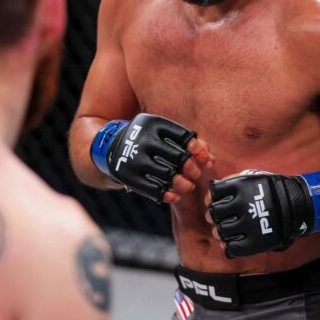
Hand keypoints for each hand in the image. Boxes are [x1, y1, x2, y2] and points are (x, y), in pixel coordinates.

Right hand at [90, 113, 211, 202]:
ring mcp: (134, 158)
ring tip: (186, 186)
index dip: (197, 149)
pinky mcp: (127, 175)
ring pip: (167, 175)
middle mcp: (143, 139)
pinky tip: (173, 196)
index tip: (204, 159)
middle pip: (177, 157)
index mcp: (153, 123)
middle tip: (195, 174)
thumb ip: (187, 143)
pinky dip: (166, 194)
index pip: (182, 136)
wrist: (108, 147)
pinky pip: (151, 188)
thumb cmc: (146, 140)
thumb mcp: (160, 134)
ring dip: (182, 184)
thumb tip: (210, 159)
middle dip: (191, 168)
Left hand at [206, 170, 319, 257]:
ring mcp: (248, 224)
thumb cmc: (272, 190)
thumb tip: (212, 191)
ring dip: (220, 232)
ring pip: (220, 232)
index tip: (216, 201)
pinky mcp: (255, 242)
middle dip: (214, 216)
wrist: (298, 205)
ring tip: (226, 231)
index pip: (213, 193)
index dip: (212, 198)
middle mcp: (242, 205)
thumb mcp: (254, 176)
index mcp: (240, 187)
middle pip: (214, 213)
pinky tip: (231, 243)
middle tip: (219, 218)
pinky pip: (232, 248)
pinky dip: (228, 247)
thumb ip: (232, 180)